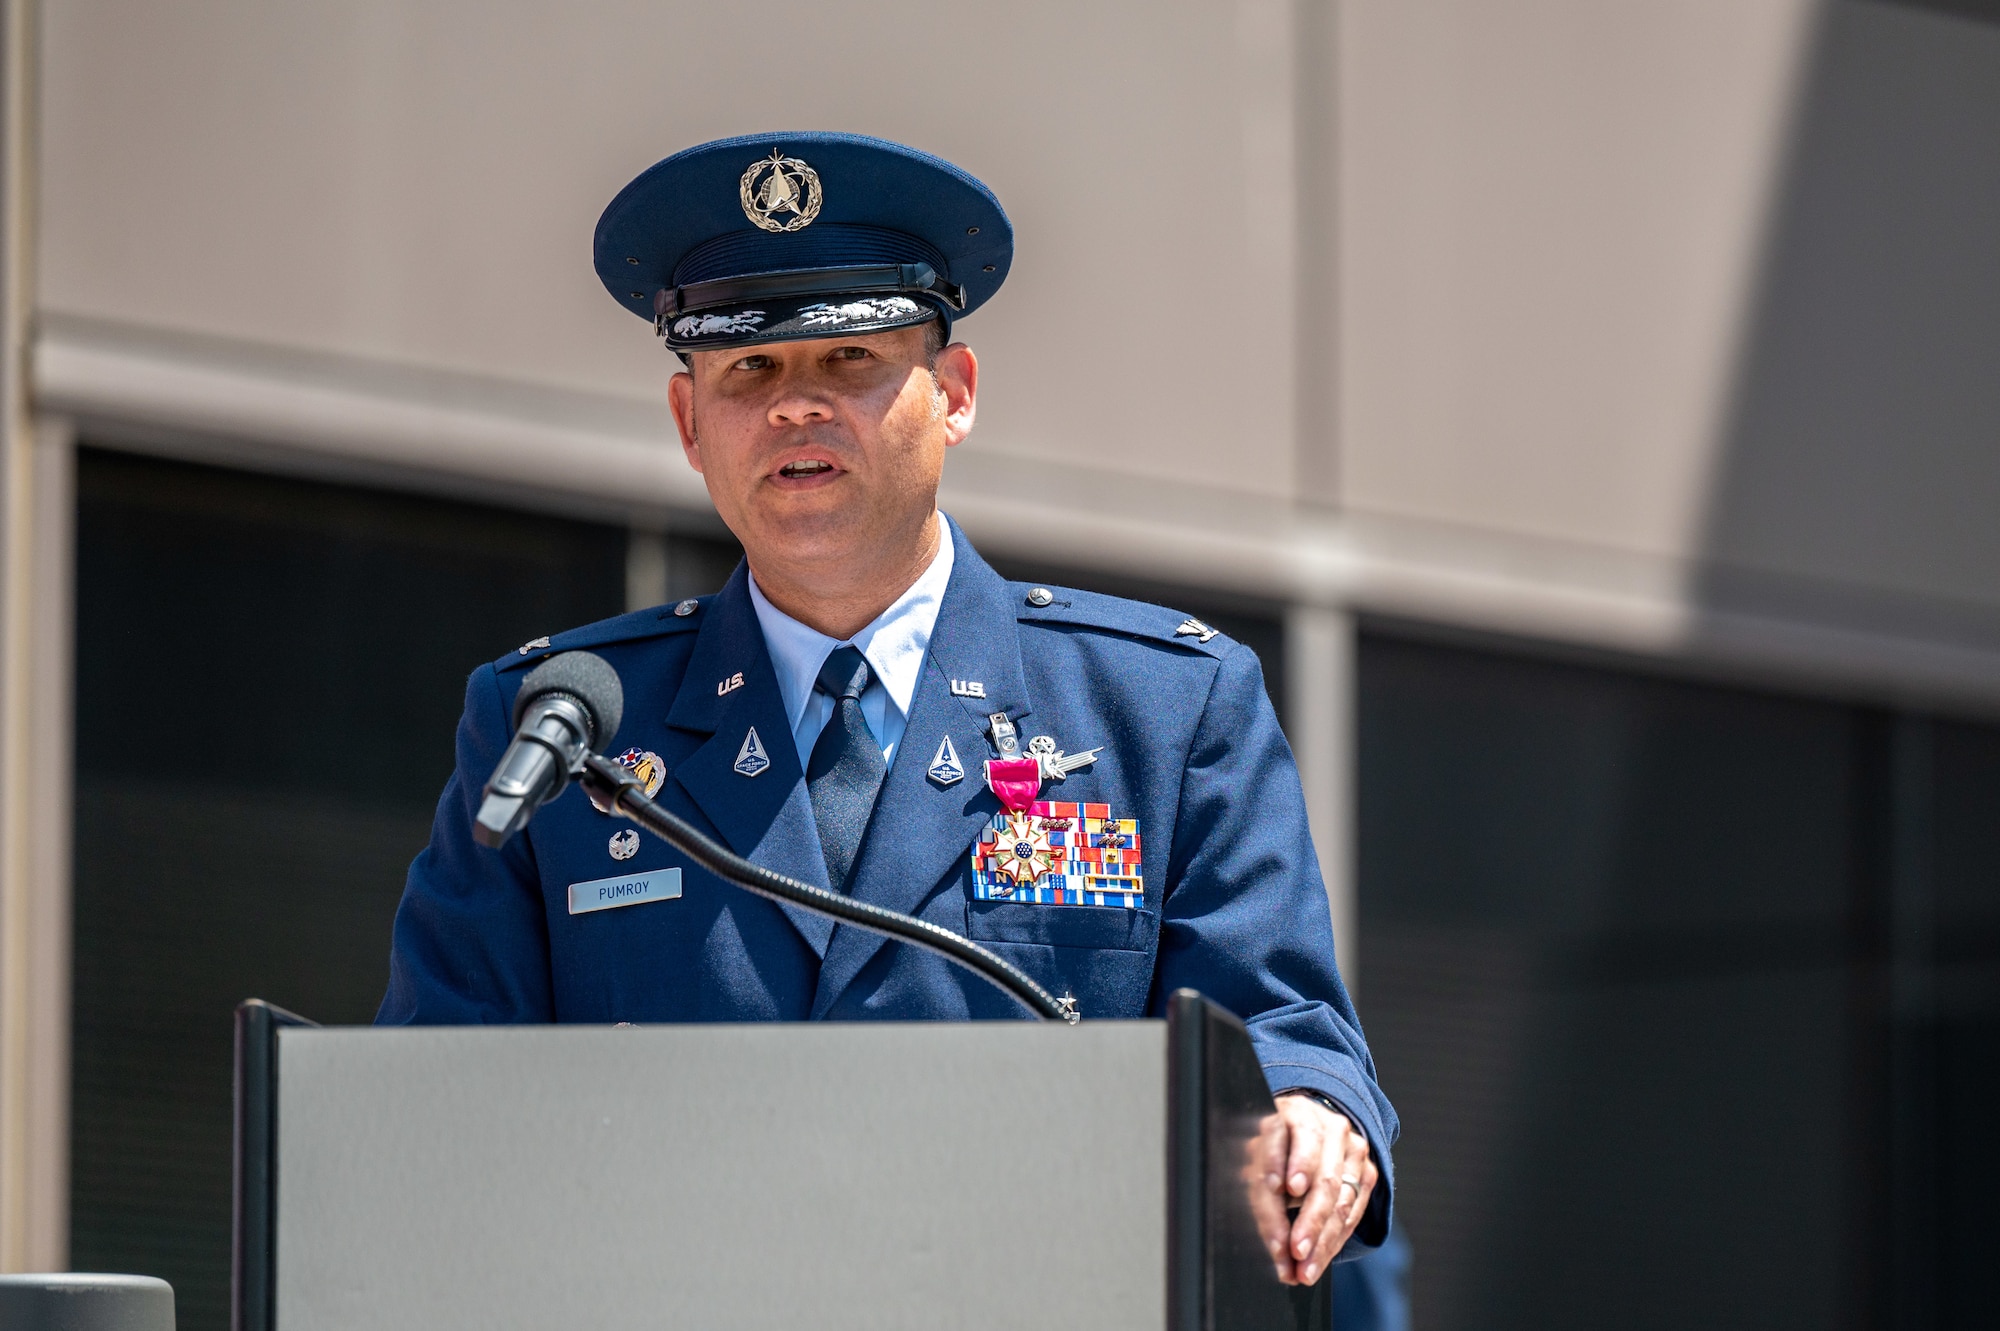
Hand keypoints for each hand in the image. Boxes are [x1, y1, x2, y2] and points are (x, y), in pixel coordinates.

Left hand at [1247, 1093, 1376, 1285]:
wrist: (1310, 1129)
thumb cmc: (1272, 1147)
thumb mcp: (1255, 1157)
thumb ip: (1258, 1190)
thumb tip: (1269, 1245)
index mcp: (1288, 1113)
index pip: (1282, 1140)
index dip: (1282, 1164)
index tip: (1281, 1190)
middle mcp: (1324, 1125)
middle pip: (1321, 1178)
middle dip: (1308, 1221)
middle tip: (1294, 1252)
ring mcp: (1350, 1147)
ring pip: (1340, 1200)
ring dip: (1322, 1240)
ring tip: (1305, 1268)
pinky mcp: (1367, 1169)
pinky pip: (1354, 1211)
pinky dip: (1335, 1239)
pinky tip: (1320, 1258)